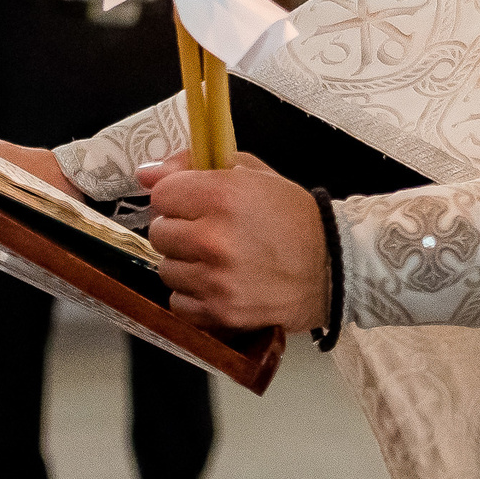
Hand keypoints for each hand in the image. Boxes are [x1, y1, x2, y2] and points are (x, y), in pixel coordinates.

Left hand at [143, 152, 330, 333]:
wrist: (333, 268)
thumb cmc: (294, 218)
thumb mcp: (253, 174)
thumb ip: (195, 165)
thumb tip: (146, 173)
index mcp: (223, 195)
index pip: (161, 195)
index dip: (175, 196)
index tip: (191, 201)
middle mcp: (214, 239)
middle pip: (159, 232)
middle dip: (179, 229)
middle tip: (206, 230)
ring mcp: (215, 280)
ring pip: (166, 268)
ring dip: (185, 263)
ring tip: (215, 258)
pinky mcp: (220, 313)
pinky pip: (178, 302)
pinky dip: (192, 295)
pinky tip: (216, 283)